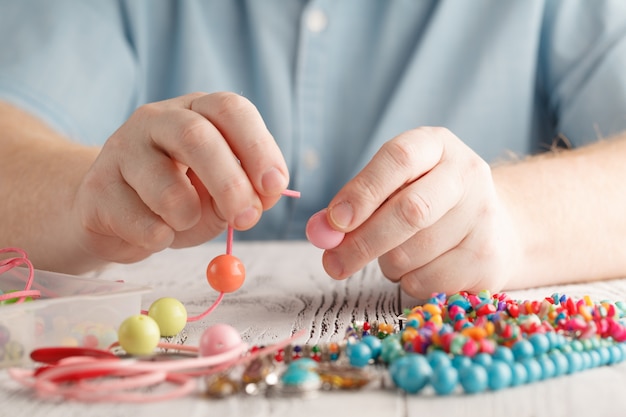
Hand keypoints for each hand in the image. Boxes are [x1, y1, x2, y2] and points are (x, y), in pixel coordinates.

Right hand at [72, 92, 288, 263]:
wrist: (113, 214)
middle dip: (230, 183)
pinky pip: (139, 221)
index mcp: (196, 111)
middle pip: (196, 137)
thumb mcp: (218, 193)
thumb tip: (264, 197)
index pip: (230, 110)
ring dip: (188, 217)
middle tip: (246, 219)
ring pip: (166, 187)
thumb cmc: (177, 199)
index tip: (274, 185)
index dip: (258, 147)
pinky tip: (154, 233)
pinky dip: (159, 239)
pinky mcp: (96, 187)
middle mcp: (156, 120)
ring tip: (184, 223)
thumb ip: (244, 192)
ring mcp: (120, 149)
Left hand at [319, 127, 519, 298]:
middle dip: (363, 242)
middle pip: (410, 211)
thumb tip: (320, 231)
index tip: (334, 221)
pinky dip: (408, 282)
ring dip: (387, 264)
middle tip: (333, 263)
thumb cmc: (427, 203)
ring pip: (413, 253)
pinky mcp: (487, 259)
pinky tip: (419, 267)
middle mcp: (467, 174)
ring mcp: (484, 217)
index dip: (363, 191)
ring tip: (393, 255)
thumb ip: (355, 204)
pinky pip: (429, 282)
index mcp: (436, 145)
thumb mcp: (394, 186)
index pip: (398, 158)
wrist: (492, 228)